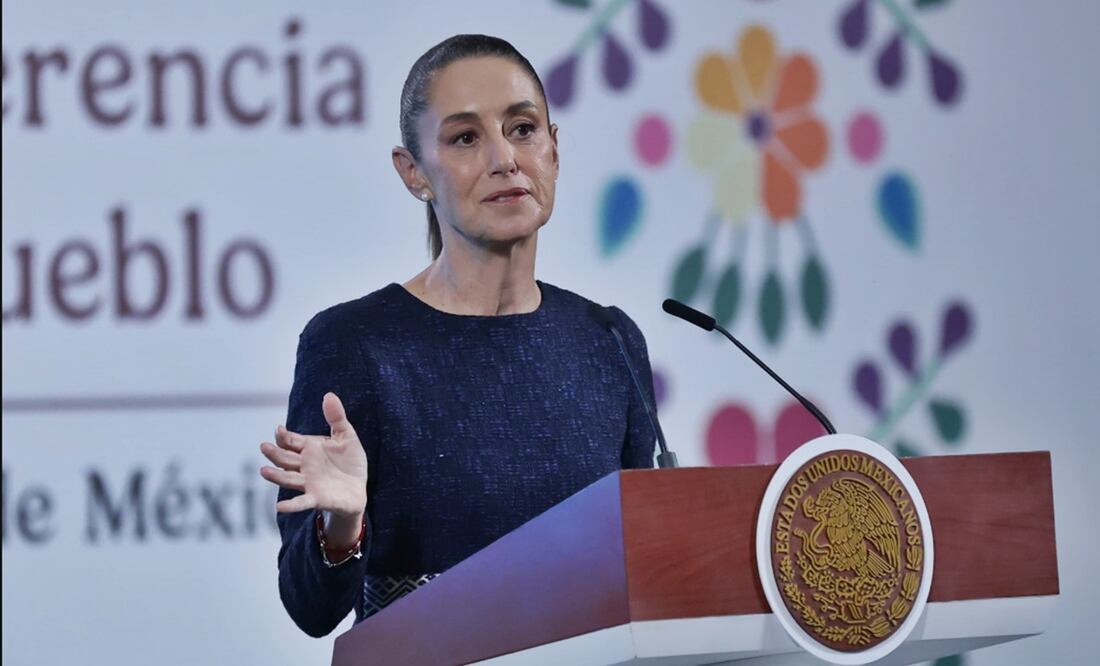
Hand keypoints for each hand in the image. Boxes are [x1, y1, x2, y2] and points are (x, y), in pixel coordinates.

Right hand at [259, 392, 368, 518]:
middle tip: (264, 446)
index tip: (279, 430)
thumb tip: (329, 395)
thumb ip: (337, 417)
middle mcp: (304, 465)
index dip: (284, 436)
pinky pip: (301, 502)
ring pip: (288, 478)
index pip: (291, 441)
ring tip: (263, 471)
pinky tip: (279, 507)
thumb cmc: (349, 462)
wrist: (358, 488)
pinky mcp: (316, 498)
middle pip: (285, 459)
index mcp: (308, 449)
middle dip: (274, 453)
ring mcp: (308, 482)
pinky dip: (291, 505)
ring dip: (276, 475)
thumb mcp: (346, 436)